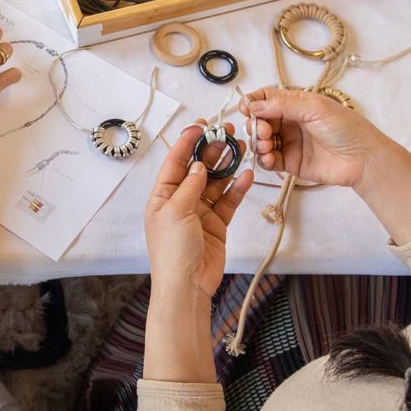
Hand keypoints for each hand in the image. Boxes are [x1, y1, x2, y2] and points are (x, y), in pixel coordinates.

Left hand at [145, 120, 253, 298]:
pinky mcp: (217, 223)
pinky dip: (238, 188)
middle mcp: (180, 200)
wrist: (187, 285)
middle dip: (212, 150)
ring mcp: (200, 211)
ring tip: (241, 146)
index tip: (201, 125)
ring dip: (227, 165)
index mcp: (162, 196)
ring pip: (216, 182)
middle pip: (198, 169)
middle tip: (227, 133)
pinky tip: (247, 174)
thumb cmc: (172, 251)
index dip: (187, 142)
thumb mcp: (175, 212)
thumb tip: (199, 165)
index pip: (176, 162)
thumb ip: (190, 186)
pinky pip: (229, 200)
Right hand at [242, 88, 390, 187]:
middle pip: (260, 120)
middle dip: (255, 125)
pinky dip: (263, 159)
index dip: (253, 102)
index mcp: (295, 104)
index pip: (267, 98)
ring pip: (261, 140)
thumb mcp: (315, 108)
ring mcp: (288, 142)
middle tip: (264, 131)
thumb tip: (254, 105)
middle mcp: (289, 122)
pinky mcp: (289, 162)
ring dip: (258, 142)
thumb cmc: (345, 128)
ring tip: (267, 146)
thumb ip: (283, 105)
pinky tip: (269, 158)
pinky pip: (268, 160)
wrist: (363, 159)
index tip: (245, 109)